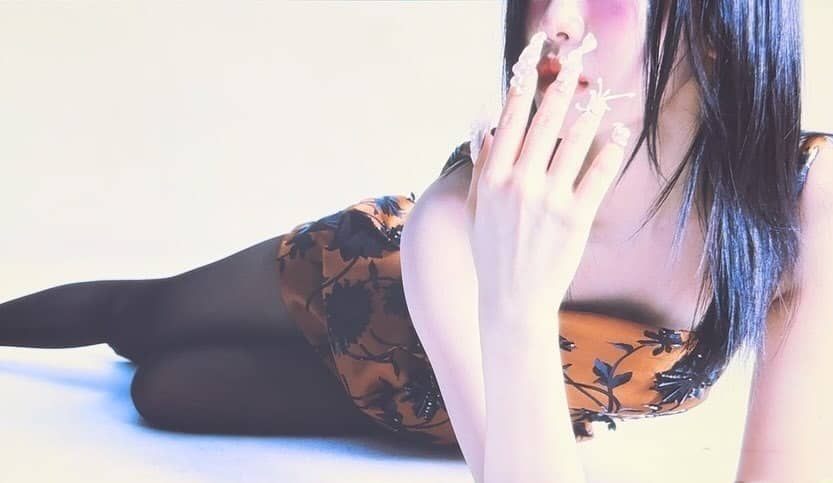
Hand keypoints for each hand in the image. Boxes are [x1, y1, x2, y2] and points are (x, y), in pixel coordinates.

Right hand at [465, 30, 632, 330]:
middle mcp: (519, 184)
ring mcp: (549, 200)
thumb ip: (482, 167)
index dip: (522, 89)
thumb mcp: (476, 209)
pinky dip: (610, 152)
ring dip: (589, 114)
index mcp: (492, 179)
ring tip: (599, 96)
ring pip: (574, 143)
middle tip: (572, 64)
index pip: (508, 121)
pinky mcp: (575, 217)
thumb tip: (486, 127)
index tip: (531, 65)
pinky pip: (597, 175)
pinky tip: (619, 134)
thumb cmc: (492, 253)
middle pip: (544, 122)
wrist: (513, 299)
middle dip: (559, 87)